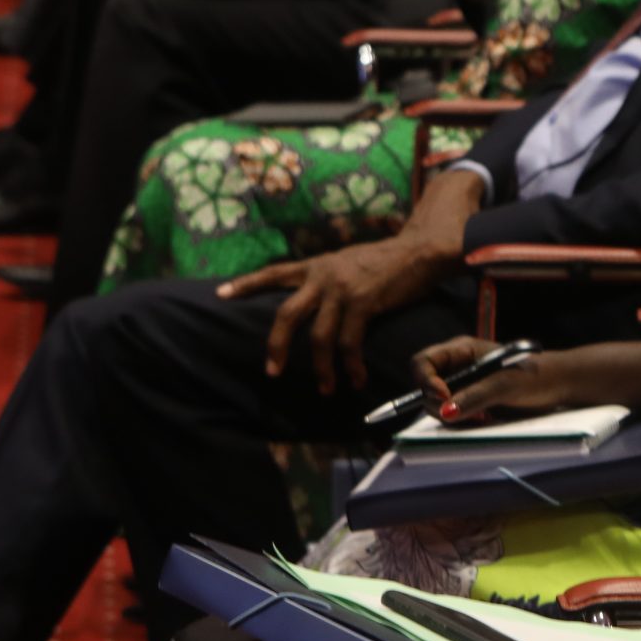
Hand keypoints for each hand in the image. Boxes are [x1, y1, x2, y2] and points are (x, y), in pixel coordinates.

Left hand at [219, 236, 443, 393]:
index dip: (247, 284)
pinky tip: (356, 378)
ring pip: (318, 337)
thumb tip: (316, 298)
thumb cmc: (387, 260)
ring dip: (321, 368)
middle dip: (276, 346)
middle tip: (272, 372)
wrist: (419, 251)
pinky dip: (351, 365)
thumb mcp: (348, 262)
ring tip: (327, 389)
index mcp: (316, 265)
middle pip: (286, 314)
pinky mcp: (364, 303)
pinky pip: (350, 343)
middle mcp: (323, 276)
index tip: (221, 294)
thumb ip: (328, 277)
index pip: (274, 273)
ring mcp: (343, 290)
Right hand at [408, 337, 583, 417]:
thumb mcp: (504, 384)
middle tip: (460, 413)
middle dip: (437, 402)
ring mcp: (462, 386)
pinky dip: (460, 422)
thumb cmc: (535, 375)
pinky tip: (482, 420)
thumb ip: (474, 396)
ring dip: (450, 415)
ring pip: (436, 404)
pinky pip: (452, 415)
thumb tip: (446, 411)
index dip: (425, 380)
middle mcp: (457, 367)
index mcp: (461, 350)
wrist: (558, 386)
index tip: (443, 397)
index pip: (423, 362)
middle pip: (425, 386)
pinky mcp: (471, 403)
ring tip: (479, 416)